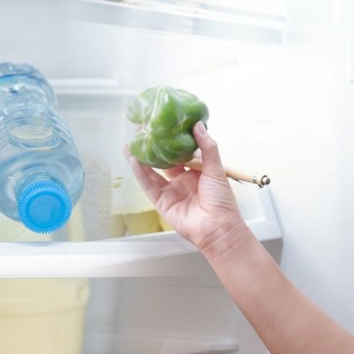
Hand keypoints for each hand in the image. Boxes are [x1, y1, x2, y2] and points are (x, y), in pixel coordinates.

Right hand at [127, 122, 246, 254]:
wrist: (217, 228)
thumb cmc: (221, 200)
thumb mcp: (216, 169)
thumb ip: (207, 147)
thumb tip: (198, 125)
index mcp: (198, 171)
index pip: (182, 151)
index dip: (172, 139)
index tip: (164, 125)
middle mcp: (183, 180)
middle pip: (165, 160)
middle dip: (155, 147)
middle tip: (144, 131)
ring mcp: (172, 191)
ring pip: (153, 172)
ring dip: (143, 158)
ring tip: (132, 143)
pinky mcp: (162, 202)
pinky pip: (149, 186)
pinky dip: (141, 174)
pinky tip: (133, 160)